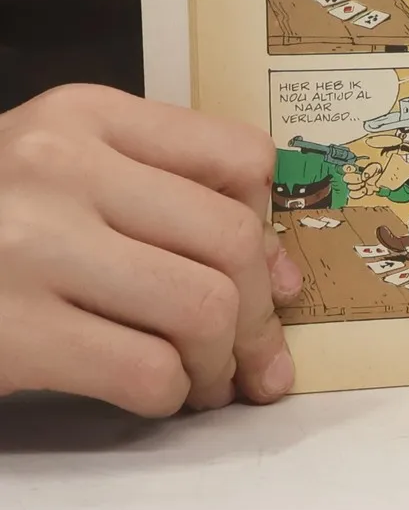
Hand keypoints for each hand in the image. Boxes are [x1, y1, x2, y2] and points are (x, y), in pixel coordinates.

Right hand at [0, 87, 299, 414]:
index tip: (276, 280)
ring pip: (201, 308)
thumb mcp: (57, 174)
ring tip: (204, 382)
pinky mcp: (10, 333)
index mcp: (82, 115)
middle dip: (259, 315)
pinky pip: (145, 370)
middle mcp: (57, 167)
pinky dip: (169, 394)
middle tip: (253, 358)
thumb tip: (280, 278)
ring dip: (220, 363)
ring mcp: (29, 248)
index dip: (274, 230)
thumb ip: (160, 197)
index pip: (238, 157)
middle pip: (230, 241)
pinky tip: (153, 394)